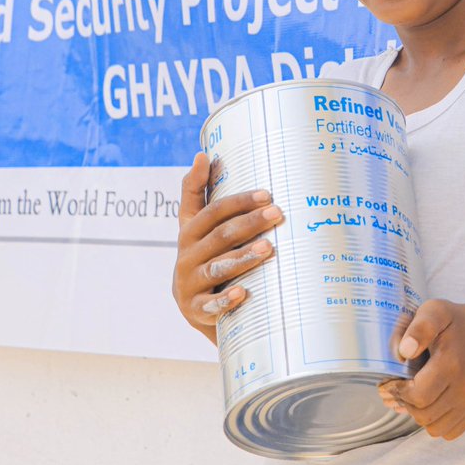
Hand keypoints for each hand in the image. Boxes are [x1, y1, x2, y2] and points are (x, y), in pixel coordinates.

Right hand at [173, 152, 279, 343]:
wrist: (196, 307)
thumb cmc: (205, 256)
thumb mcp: (197, 227)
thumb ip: (197, 192)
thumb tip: (202, 154)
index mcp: (188, 232)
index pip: (211, 211)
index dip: (238, 201)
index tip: (266, 193)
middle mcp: (186, 256)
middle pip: (220, 236)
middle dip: (250, 224)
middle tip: (278, 214)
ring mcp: (189, 283)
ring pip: (218, 267)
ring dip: (243, 257)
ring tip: (269, 249)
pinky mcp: (196, 309)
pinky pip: (211, 304)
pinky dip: (226, 299)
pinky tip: (244, 293)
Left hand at [377, 299, 464, 440]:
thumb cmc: (455, 321)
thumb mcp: (435, 311)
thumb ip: (419, 328)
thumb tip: (404, 351)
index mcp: (452, 363)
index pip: (418, 396)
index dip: (400, 392)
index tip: (395, 380)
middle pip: (424, 415)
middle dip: (407, 403)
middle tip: (404, 387)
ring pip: (435, 428)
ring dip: (421, 415)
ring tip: (418, 395)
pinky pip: (450, 431)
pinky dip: (437, 422)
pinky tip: (433, 402)